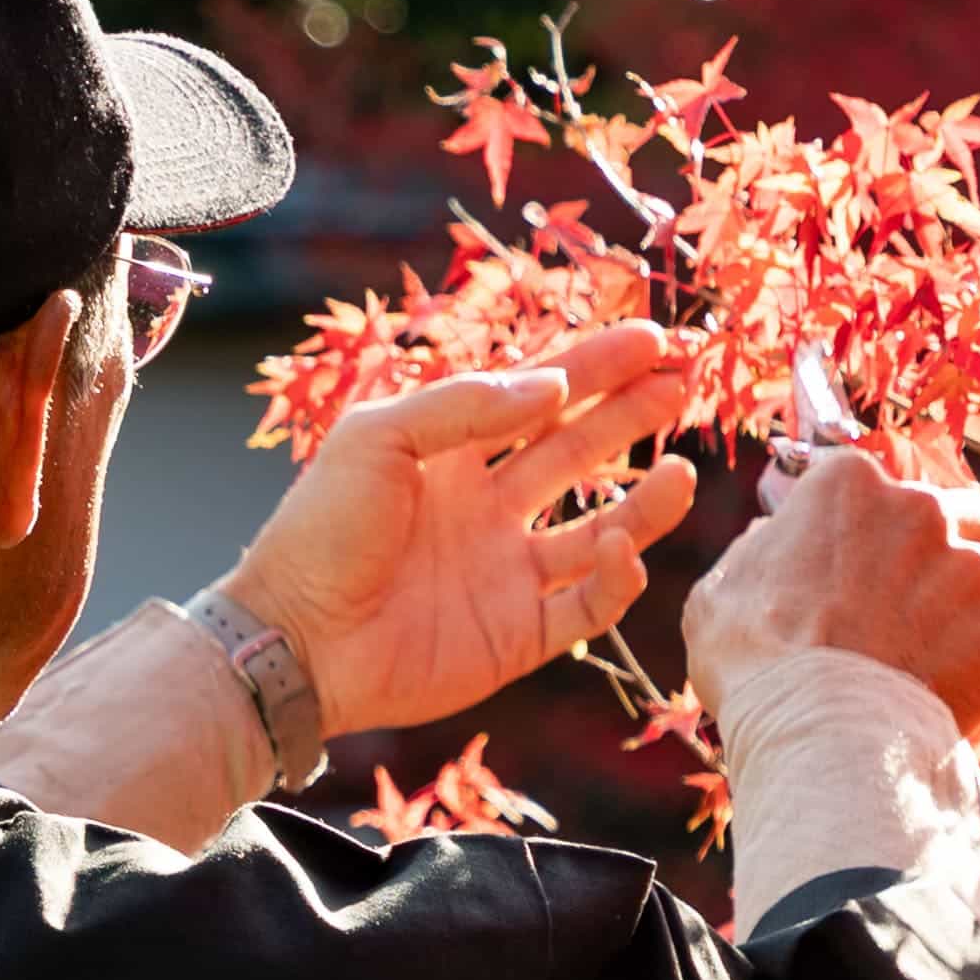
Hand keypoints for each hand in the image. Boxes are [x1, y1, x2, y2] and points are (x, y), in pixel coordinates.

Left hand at [217, 323, 697, 738]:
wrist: (295, 641)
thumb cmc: (319, 532)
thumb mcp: (377, 439)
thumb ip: (464, 405)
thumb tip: (552, 384)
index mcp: (449, 456)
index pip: (537, 399)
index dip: (595, 367)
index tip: (653, 339)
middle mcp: (485, 511)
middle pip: (576, 453)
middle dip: (630, 417)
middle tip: (684, 383)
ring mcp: (505, 575)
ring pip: (598, 533)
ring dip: (644, 504)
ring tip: (681, 470)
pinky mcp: (516, 638)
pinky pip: (587, 608)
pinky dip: (615, 580)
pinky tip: (622, 547)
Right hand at [682, 444, 979, 734]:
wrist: (819, 733)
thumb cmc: (754, 662)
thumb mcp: (720, 591)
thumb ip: (758, 549)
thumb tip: (773, 538)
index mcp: (850, 487)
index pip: (873, 484)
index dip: (865, 525)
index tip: (854, 557)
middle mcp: (922, 510)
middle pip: (954, 515)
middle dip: (936, 552)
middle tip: (903, 603)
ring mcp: (972, 569)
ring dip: (958, 608)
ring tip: (916, 657)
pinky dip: (977, 658)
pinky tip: (936, 686)